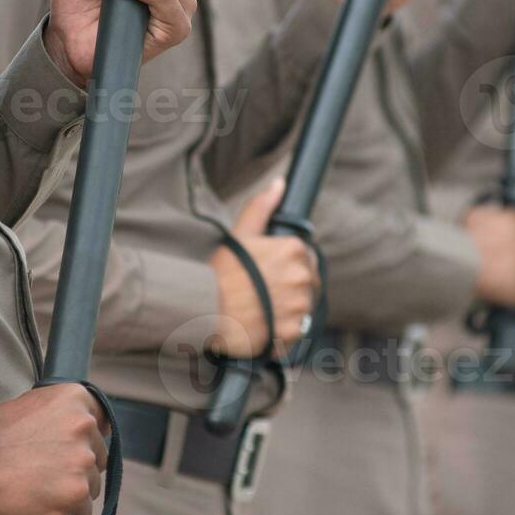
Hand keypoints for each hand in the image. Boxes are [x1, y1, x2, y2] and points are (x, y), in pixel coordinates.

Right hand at [0, 384, 107, 514]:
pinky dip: (66, 512)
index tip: (75, 449)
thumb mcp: (29, 405)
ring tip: (39, 488)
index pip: (102, 421)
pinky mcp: (75, 493)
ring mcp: (82, 461)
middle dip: (78, 466)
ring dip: (72, 490)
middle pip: (99, 456)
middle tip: (47, 472)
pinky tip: (43, 505)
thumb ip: (59, 414)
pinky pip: (82, 510)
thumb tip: (78, 428)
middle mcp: (84, 426)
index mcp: (74, 398)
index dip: (89, 439)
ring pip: (92, 484)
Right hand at [208, 181, 319, 356]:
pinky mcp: (294, 331)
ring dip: (288, 308)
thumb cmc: (221, 273)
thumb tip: (279, 184)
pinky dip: (283, 329)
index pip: (305, 256)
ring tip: (262, 309)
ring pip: (303, 306)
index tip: (270, 273)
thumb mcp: (240, 235)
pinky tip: (264, 324)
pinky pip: (297, 330)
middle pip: (307, 282)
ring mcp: (300, 305)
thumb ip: (261, 207)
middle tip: (263, 293)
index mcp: (294, 249)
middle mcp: (302, 276)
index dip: (287, 264)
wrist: (207, 310)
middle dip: (290, 286)